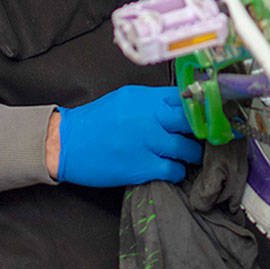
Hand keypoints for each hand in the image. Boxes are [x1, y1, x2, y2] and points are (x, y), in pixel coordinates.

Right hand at [50, 85, 202, 186]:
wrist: (67, 143)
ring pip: (188, 148)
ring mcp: (148, 142)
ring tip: (187, 155)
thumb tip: (176, 105)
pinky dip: (177, 171)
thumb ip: (151, 101)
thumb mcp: (124, 99)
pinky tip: (171, 169)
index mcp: (145, 98)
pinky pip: (175, 170)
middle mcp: (150, 117)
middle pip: (191, 121)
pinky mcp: (143, 166)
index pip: (184, 97)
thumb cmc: (94, 121)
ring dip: (191, 154)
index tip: (202, 114)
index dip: (197, 106)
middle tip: (201, 137)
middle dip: (199, 130)